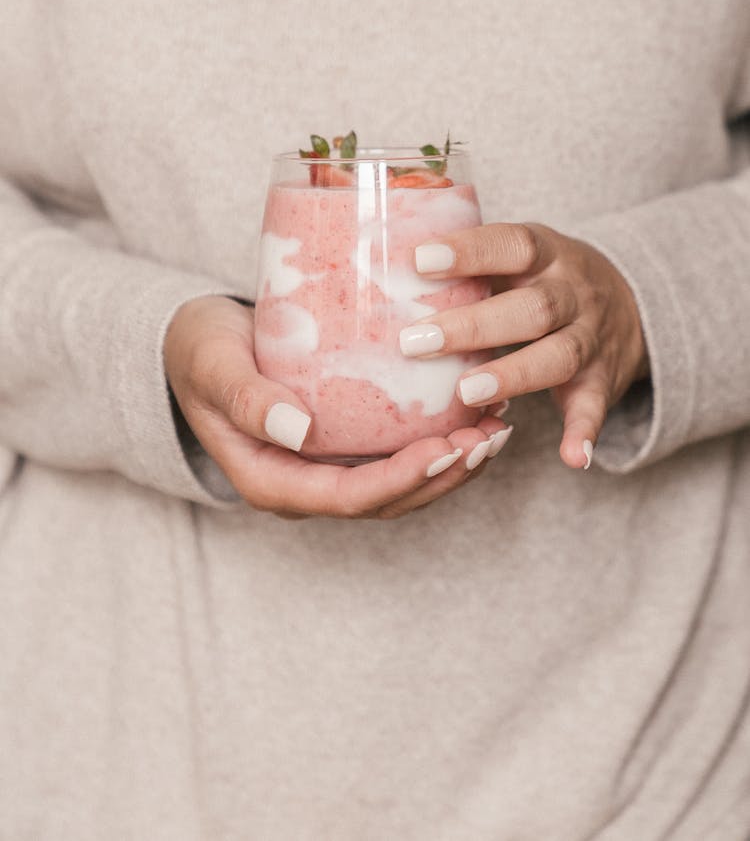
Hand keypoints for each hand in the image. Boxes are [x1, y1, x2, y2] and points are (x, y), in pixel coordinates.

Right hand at [163, 296, 511, 517]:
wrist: (197, 345)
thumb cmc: (200, 352)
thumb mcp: (214, 368)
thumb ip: (246, 399)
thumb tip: (298, 430)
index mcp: (272, 482)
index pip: (350, 498)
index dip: (403, 480)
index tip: (447, 448)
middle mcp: (305, 487)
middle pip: (388, 500)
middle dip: (445, 475)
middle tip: (490, 435)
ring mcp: (326, 469)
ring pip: (402, 484)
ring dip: (454, 463)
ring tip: (497, 427)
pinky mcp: (344, 445)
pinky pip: (397, 455)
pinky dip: (439, 440)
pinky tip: (472, 411)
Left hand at [398, 224, 648, 468]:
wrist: (633, 303)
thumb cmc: (543, 278)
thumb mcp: (519, 257)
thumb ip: (470, 262)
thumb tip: (382, 259)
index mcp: (548, 254)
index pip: (513, 244)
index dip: (470, 251)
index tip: (420, 260)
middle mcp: (574, 293)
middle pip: (533, 307)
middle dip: (474, 326)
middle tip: (415, 341)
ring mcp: (591, 338)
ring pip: (559, 355)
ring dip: (513, 375)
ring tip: (466, 392)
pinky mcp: (600, 380)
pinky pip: (595, 407)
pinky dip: (587, 433)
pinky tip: (573, 457)